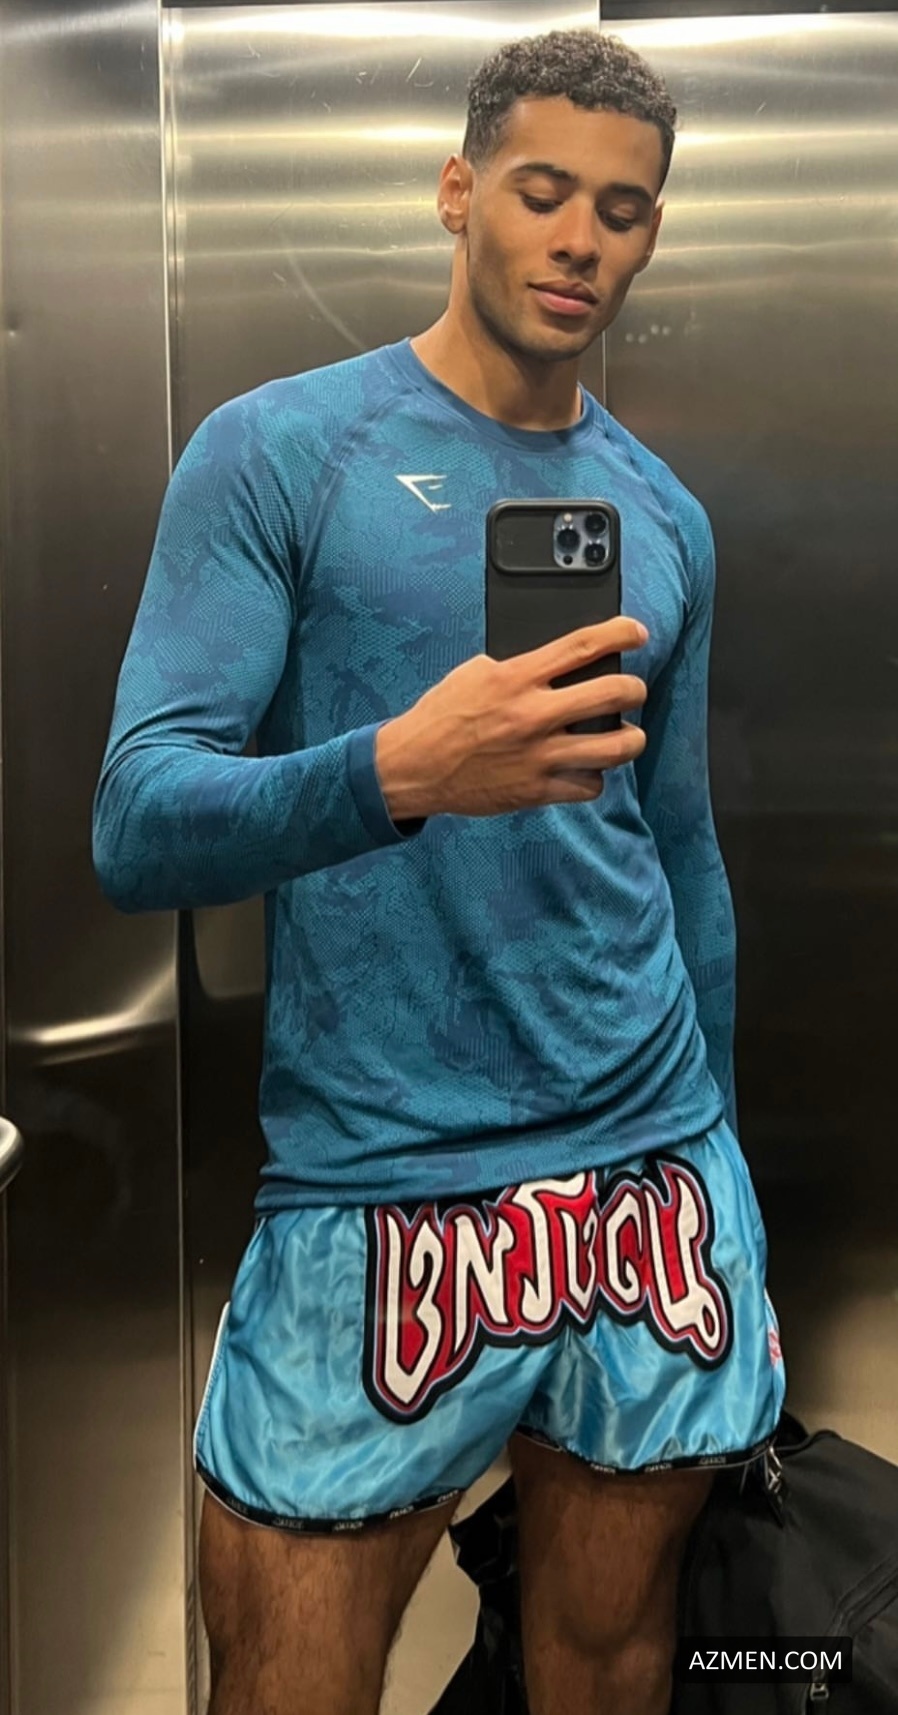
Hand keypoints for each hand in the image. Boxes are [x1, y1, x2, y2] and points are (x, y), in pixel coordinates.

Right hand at [375, 616, 648, 819]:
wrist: (414, 767)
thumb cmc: (442, 717)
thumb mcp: (475, 673)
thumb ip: (519, 666)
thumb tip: (557, 662)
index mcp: (517, 678)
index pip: (583, 646)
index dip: (621, 634)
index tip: (637, 634)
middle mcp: (534, 715)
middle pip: (614, 693)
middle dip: (634, 689)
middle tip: (632, 690)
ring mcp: (539, 755)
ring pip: (616, 747)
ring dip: (630, 739)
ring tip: (625, 736)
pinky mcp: (537, 790)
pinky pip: (590, 786)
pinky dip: (594, 777)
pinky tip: (587, 768)